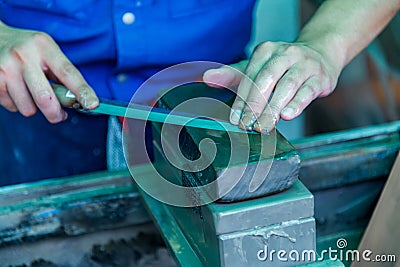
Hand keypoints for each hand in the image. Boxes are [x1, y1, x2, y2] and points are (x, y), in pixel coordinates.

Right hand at [0, 22, 97, 122]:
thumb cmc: (27, 48)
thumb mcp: (46, 50)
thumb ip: (60, 73)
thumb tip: (77, 100)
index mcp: (44, 47)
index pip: (68, 73)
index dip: (82, 91)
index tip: (92, 104)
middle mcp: (24, 56)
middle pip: (46, 98)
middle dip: (55, 113)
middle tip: (59, 115)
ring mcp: (6, 68)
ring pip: (28, 108)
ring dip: (34, 108)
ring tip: (32, 94)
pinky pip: (12, 107)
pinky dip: (18, 104)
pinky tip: (16, 90)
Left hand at [203, 41, 340, 132]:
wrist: (320, 55)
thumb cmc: (283, 66)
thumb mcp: (257, 67)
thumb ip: (232, 75)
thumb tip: (206, 77)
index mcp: (265, 51)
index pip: (249, 77)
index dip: (240, 100)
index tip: (235, 119)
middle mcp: (285, 54)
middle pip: (266, 80)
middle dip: (255, 105)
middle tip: (248, 125)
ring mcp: (304, 64)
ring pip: (287, 86)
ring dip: (273, 107)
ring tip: (264, 125)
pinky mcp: (320, 77)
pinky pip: (307, 91)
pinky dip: (297, 103)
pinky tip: (288, 115)